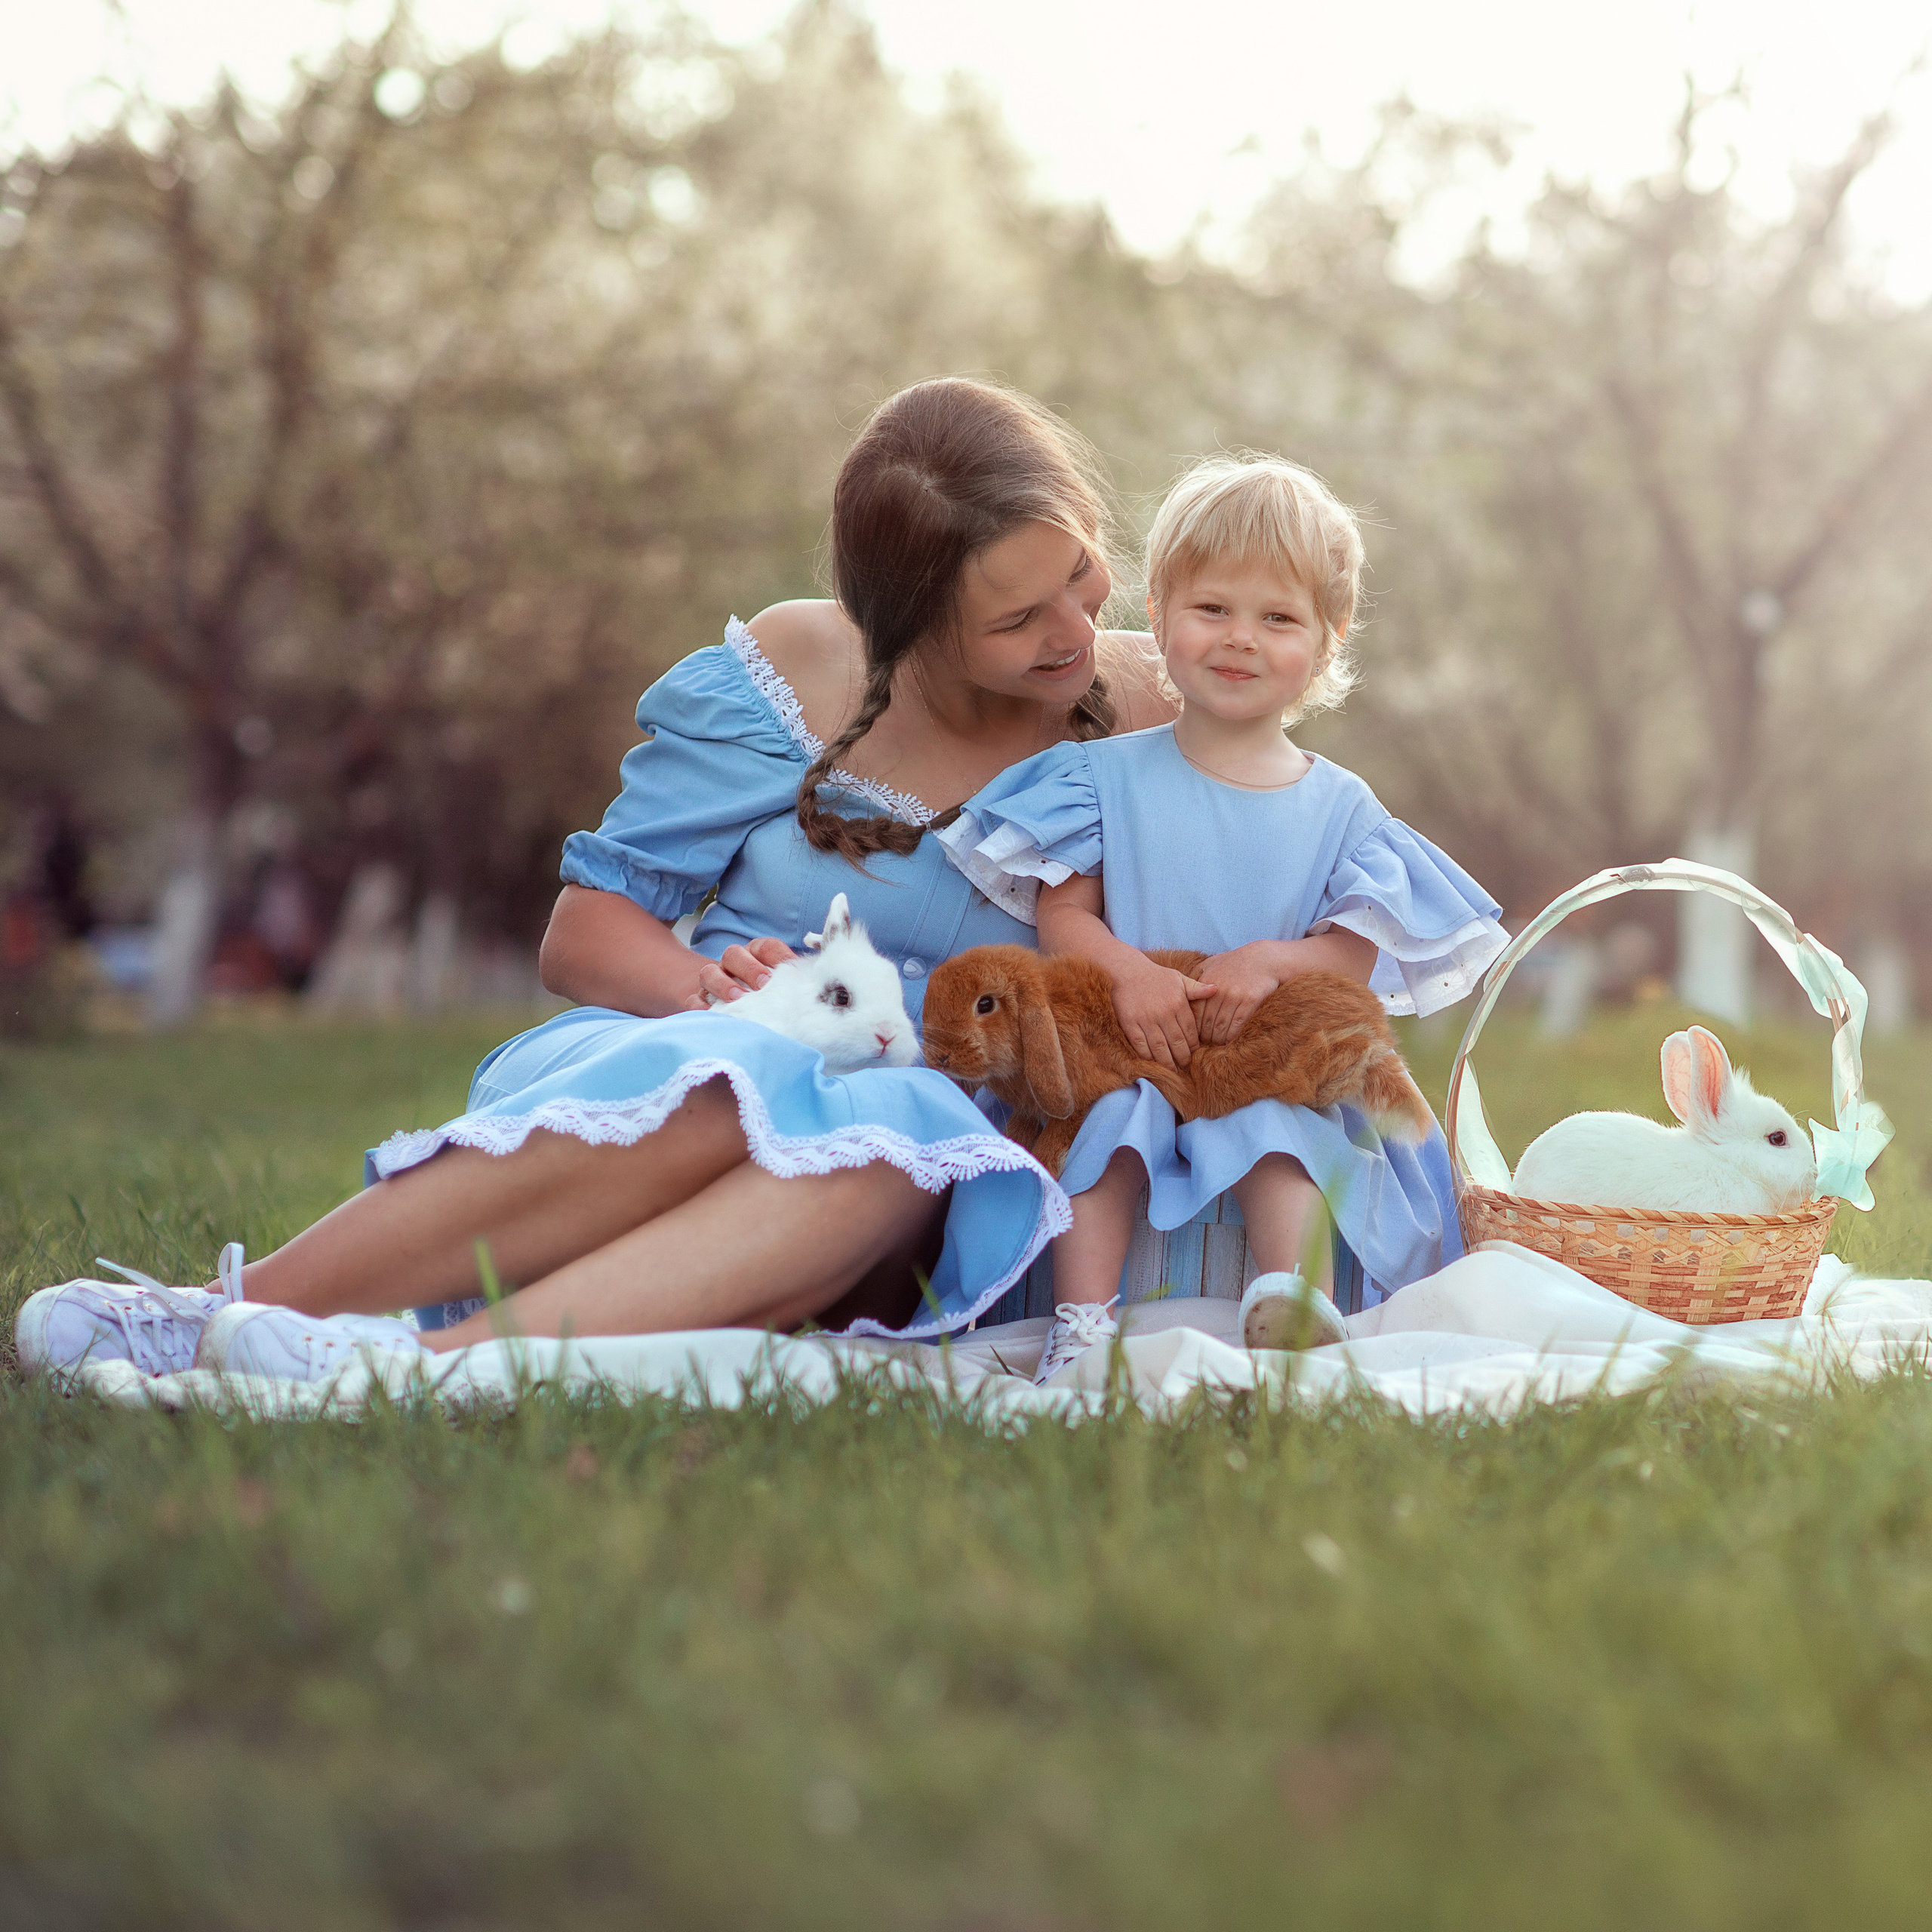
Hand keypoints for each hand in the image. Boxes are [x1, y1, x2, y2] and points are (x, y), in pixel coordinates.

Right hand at [688, 936, 797, 1008]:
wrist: (723, 1003)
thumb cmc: (760, 994)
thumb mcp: (779, 984)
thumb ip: (794, 979)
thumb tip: (819, 982)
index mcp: (755, 955)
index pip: (765, 947)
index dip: (775, 955)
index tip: (787, 967)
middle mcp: (731, 964)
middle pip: (734, 954)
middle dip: (749, 967)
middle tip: (763, 984)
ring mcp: (712, 981)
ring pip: (710, 972)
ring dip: (724, 984)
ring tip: (738, 998)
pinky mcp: (697, 1000)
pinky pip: (693, 1000)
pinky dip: (700, 1007)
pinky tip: (713, 1014)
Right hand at [1109, 951, 1213, 1069]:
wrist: (1128, 970)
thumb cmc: (1155, 975)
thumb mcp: (1178, 978)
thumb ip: (1196, 988)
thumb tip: (1216, 990)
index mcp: (1178, 1004)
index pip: (1190, 1032)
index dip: (1193, 1046)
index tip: (1194, 1055)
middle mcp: (1164, 1014)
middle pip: (1177, 1043)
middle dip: (1183, 1059)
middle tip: (1185, 1068)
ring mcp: (1146, 1020)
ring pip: (1160, 1048)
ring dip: (1168, 1062)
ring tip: (1173, 1071)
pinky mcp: (1130, 1024)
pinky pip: (1141, 1045)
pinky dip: (1148, 1056)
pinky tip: (1153, 1062)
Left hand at [1193, 944, 1283, 1043]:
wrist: (1265, 959)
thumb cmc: (1236, 963)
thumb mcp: (1212, 963)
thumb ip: (1197, 976)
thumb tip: (1180, 992)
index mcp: (1206, 982)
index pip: (1194, 1011)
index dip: (1193, 1027)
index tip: (1194, 1035)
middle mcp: (1218, 990)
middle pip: (1206, 1021)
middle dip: (1204, 1036)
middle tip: (1205, 1044)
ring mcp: (1234, 995)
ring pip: (1220, 1026)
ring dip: (1217, 1039)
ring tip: (1217, 1044)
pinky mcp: (1250, 1001)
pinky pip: (1237, 1024)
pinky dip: (1231, 1035)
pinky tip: (1229, 1040)